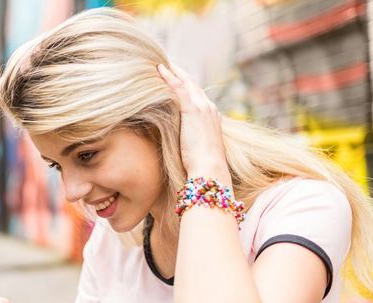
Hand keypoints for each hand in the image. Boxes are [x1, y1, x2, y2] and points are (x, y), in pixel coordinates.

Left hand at [157, 63, 230, 182]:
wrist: (210, 169)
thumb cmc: (202, 166)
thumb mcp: (196, 149)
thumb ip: (189, 140)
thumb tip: (177, 143)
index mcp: (212, 117)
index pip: (197, 96)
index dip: (186, 85)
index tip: (175, 78)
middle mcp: (209, 108)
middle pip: (193, 85)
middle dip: (180, 73)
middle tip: (166, 63)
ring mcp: (203, 108)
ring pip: (187, 83)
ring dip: (174, 71)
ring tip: (160, 63)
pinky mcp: (194, 110)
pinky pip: (180, 88)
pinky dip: (170, 77)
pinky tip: (160, 69)